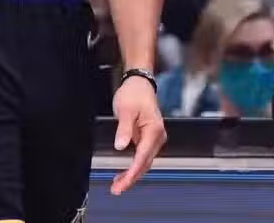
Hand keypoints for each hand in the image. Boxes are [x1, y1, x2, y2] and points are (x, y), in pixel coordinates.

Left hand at [109, 75, 165, 195]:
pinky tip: (124, 174)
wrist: (140, 84)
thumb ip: (124, 129)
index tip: (123, 183)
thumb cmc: (134, 93)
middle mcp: (157, 137)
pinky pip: (142, 157)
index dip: (132, 172)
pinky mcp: (148, 139)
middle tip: (116, 189)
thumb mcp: (125, 110)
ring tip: (117, 185)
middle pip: (145, 163)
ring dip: (132, 174)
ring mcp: (154, 139)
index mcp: (154, 130)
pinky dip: (133, 167)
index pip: (143, 156)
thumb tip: (121, 146)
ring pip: (144, 162)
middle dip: (131, 178)